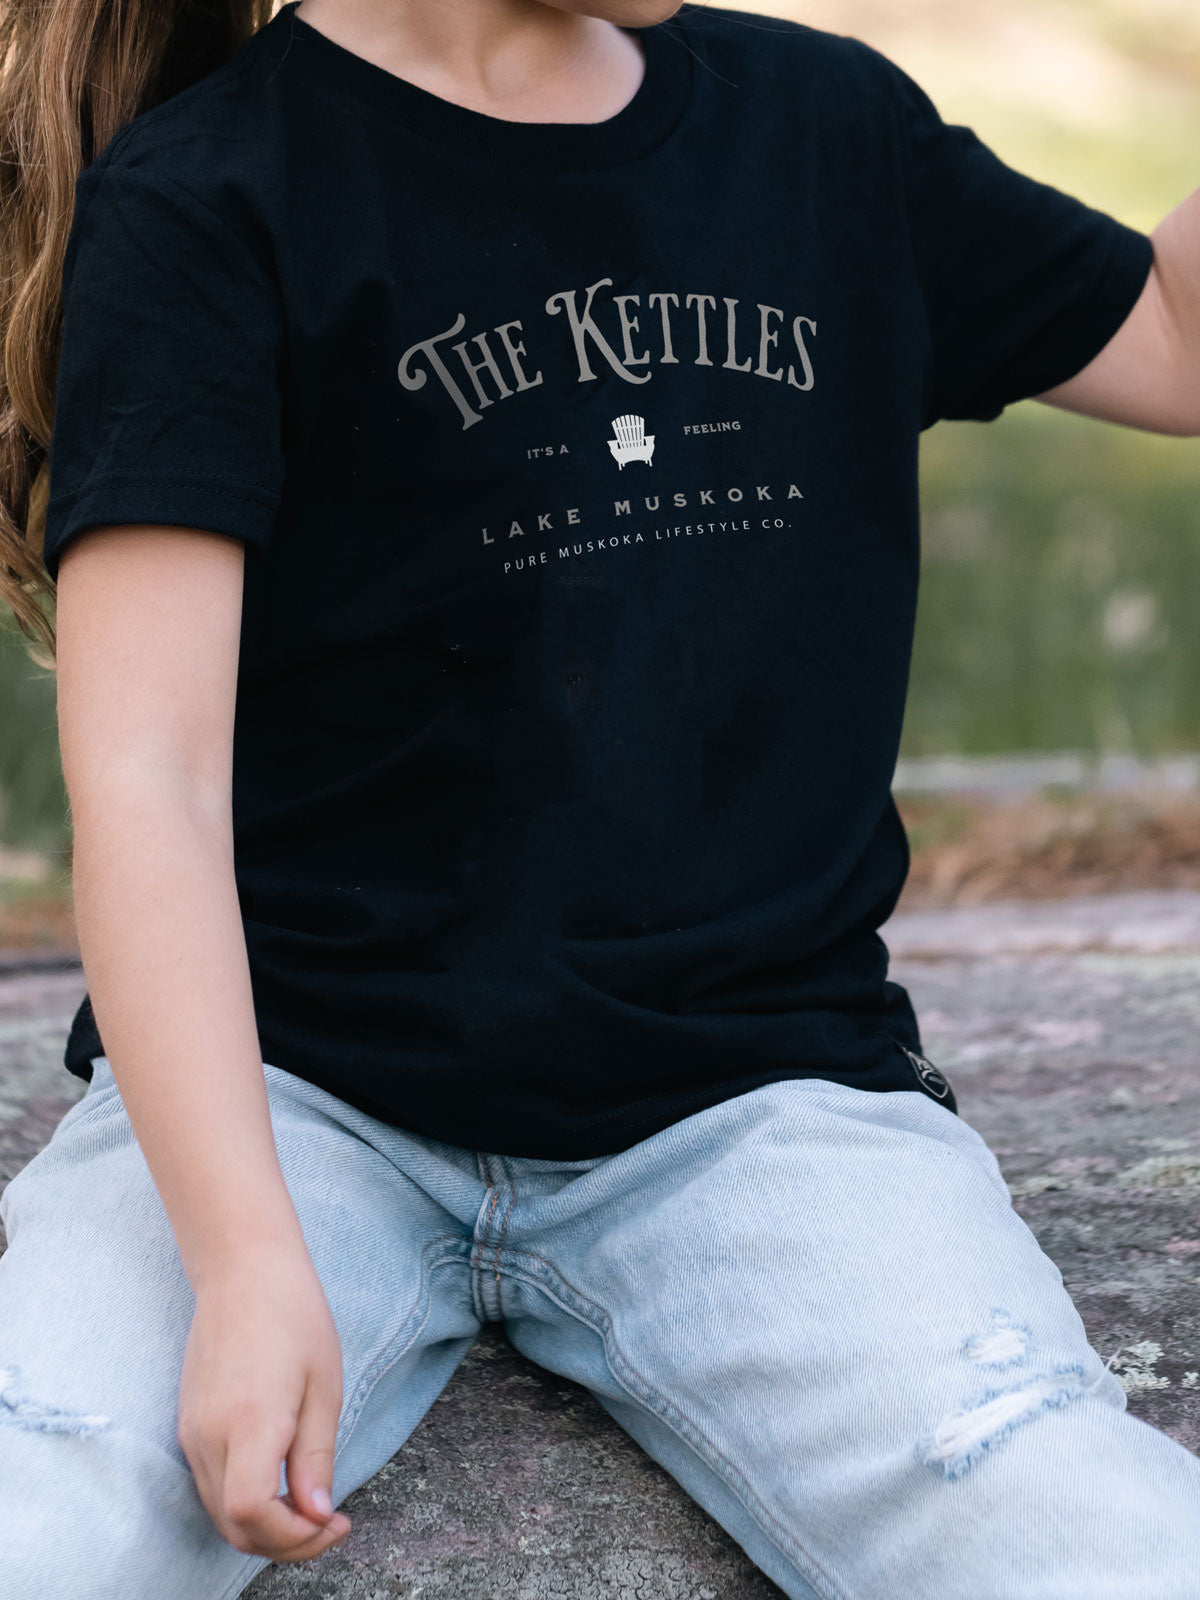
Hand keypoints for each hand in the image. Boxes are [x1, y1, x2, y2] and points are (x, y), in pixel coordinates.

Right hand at [177, 1244, 352, 1561]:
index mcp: (248, 1421)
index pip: (252, 1513)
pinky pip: (213, 1487)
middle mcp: (208, 1435)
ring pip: (220, 1513)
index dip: (293, 1536)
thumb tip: (318, 1515)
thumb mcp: (323, 1383)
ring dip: (266, 1527)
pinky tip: (281, 1485)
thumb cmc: (293, 1315)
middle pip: (234, 1527)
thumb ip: (316, 1455)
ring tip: (313, 1509)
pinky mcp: (188, 1426)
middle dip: (286, 1542)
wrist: (242, 1270)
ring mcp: (191, 1433)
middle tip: (331, 1524)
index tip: (334, 1521)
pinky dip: (245, 1505)